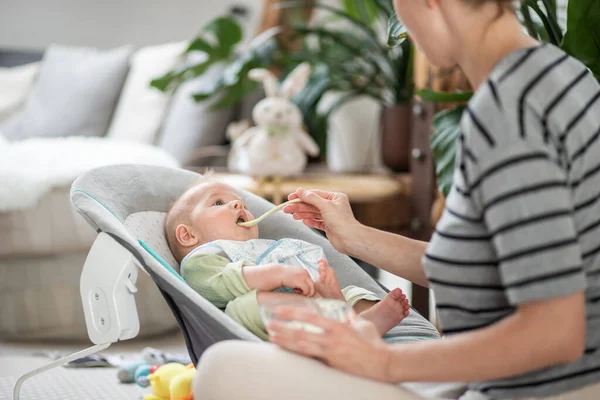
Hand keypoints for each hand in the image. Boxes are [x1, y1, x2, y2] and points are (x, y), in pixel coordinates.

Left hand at [267, 306, 393, 382]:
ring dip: (285, 342)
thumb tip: (345, 311)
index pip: (311, 317)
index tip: (280, 310)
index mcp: (338, 325)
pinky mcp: (331, 364)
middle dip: (283, 328)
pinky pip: (311, 358)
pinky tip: (287, 352)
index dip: (293, 313)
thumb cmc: (374, 342)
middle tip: (269, 324)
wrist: (383, 363)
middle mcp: (332, 338)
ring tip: (272, 338)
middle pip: (301, 332)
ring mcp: (330, 352)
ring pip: (302, 346)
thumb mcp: (362, 324)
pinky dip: (297, 354)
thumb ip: (350, 317)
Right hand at [279, 266, 315, 296]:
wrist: (277, 274)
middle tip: (299, 292)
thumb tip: (305, 289)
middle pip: (312, 285)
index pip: (311, 282)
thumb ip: (301, 280)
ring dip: (305, 293)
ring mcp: (304, 277)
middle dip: (307, 291)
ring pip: (311, 288)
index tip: (298, 289)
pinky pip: (306, 290)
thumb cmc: (284, 277)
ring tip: (296, 291)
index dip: (306, 287)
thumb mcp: (295, 276)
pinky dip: (302, 293)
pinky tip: (293, 291)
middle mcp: (306, 273)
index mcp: (304, 272)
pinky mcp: (301, 281)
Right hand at [283, 188, 359, 252]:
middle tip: (287, 208)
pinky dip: (310, 221)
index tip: (291, 197)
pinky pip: (317, 222)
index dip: (302, 195)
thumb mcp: (325, 205)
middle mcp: (333, 206)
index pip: (315, 194)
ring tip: (292, 215)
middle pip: (312, 204)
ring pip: (313, 213)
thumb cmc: (342, 221)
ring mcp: (331, 216)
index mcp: (335, 197)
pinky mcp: (329, 226)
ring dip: (302, 213)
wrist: (349, 239)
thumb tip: (301, 191)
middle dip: (299, 206)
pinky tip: (303, 221)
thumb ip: (312, 198)